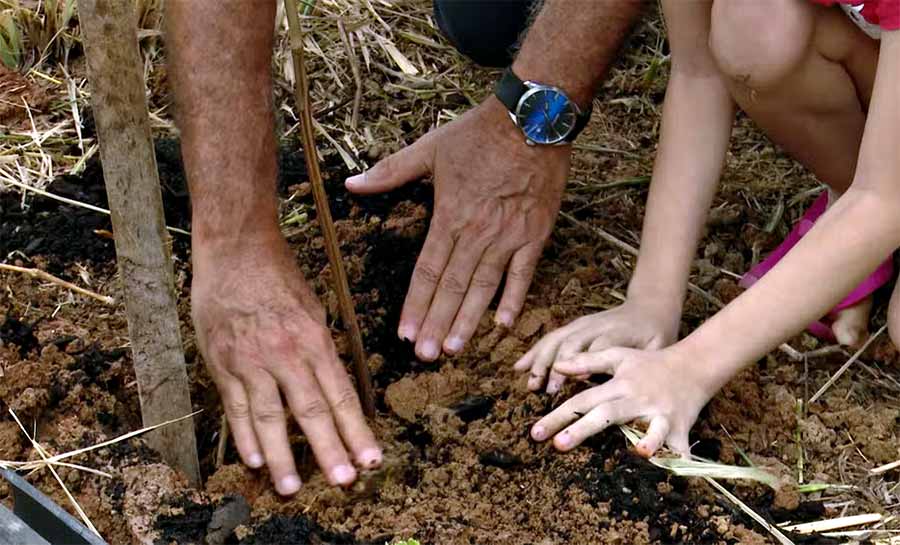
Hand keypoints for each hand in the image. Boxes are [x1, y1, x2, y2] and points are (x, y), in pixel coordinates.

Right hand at [191, 235, 380, 494]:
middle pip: (310, 412)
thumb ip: (320, 351)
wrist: (235, 250)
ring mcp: (251, 361)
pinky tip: (254, 460)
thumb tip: (332, 389)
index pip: (340, 395)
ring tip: (291, 488)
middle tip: (343, 482)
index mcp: (314, 340)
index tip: (371, 460)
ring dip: (282, 456)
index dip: (356, 430)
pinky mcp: (223, 364)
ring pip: (269, 417)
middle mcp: (286, 354)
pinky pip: (235, 407)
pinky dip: (244, 436)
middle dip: (329, 450)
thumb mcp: (313, 309)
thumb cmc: (279, 277)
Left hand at [346, 97, 569, 360]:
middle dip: (436, 323)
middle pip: (453, 286)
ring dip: (468, 320)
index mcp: (449, 215)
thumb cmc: (478, 133)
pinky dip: (514, 298)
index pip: (428, 269)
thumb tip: (351, 183)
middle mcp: (477, 232)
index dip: (416, 303)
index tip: (405, 332)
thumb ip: (390, 171)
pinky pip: (524, 273)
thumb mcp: (429, 148)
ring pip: (484, 286)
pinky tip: (502, 324)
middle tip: (425, 355)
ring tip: (453, 348)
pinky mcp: (536, 234)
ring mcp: (509, 236)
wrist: (533, 117)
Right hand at [513, 298, 679, 393]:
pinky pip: (550, 338)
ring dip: (540, 361)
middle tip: (546, 391)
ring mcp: (582, 325)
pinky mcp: (574, 326)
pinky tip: (519, 367)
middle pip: (570, 344)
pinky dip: (534, 353)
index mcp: (619, 333)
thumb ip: (640, 364)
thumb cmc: (656, 334)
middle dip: (555, 367)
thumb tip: (620, 384)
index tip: (573, 383)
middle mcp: (596, 326)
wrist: (650, 306)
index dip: (584, 364)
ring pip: (556, 340)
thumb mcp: (659, 348)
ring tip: (530, 383)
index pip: (597, 348)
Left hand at [530, 346, 712, 457]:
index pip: (583, 400)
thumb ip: (586, 362)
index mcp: (618, 385)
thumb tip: (557, 365)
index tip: (536, 432)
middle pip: (607, 414)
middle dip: (582, 430)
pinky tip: (677, 469)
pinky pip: (679, 445)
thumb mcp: (617, 357)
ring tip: (639, 452)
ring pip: (652, 428)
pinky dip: (680, 457)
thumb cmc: (648, 364)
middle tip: (558, 445)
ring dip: (649, 439)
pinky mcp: (680, 426)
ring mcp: (660, 414)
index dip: (558, 415)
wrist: (693, 365)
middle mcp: (637, 400)